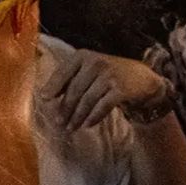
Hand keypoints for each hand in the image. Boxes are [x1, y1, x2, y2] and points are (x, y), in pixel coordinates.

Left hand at [42, 48, 173, 130]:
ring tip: (71, 128)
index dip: (53, 86)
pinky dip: (93, 117)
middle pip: (74, 90)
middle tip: (58, 122)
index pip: (63, 72)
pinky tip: (87, 125)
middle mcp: (95, 63)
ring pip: (87, 100)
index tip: (43, 99)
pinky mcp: (120, 89)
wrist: (141, 77)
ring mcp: (109, 75)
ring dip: (77, 117)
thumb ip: (70, 79)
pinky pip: (102, 106)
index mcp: (83, 56)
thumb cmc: (108, 75)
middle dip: (65, 108)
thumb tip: (47, 95)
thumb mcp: (89, 70)